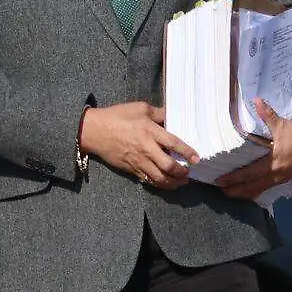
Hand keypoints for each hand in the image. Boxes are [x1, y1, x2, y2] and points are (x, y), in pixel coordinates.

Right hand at [80, 101, 200, 189]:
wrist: (94, 131)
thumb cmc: (116, 116)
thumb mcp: (139, 108)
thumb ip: (158, 113)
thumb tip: (172, 116)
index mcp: (150, 131)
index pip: (173, 144)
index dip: (187, 152)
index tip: (197, 158)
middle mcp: (146, 148)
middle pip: (169, 166)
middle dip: (182, 172)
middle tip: (188, 172)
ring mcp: (138, 161)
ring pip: (159, 178)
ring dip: (173, 182)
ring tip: (181, 181)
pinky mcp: (131, 169)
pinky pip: (148, 180)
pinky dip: (159, 184)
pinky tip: (165, 182)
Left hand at [216, 98, 291, 199]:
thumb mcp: (282, 124)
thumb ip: (267, 115)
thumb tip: (256, 100)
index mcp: (273, 162)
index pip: (249, 173)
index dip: (233, 178)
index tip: (219, 180)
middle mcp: (276, 174)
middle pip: (251, 186)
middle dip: (235, 189)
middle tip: (218, 190)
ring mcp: (281, 179)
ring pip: (259, 189)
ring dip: (243, 192)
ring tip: (229, 193)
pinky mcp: (284, 179)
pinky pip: (266, 188)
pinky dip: (255, 191)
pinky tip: (246, 192)